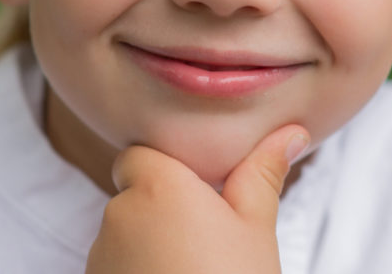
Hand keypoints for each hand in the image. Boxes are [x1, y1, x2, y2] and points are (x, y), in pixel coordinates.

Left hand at [85, 125, 309, 273]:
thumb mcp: (256, 227)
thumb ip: (264, 172)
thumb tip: (291, 132)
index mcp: (156, 186)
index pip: (137, 154)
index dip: (163, 168)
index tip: (193, 188)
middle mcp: (117, 215)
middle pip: (134, 195)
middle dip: (163, 210)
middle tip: (207, 237)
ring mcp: (101, 256)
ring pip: (125, 235)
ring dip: (149, 244)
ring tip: (194, 271)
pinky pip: (116, 267)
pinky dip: (138, 272)